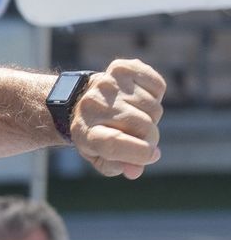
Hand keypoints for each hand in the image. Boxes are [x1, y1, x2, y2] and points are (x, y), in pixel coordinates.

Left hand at [70, 60, 164, 179]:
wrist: (81, 101)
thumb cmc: (96, 134)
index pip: (114, 144)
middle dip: (150, 138)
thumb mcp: (100, 156)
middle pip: (142, 127)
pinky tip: (137, 98)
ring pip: (153, 108)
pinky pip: (158, 86)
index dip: (138, 153)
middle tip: (141, 137)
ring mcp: (107, 84)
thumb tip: (136, 171)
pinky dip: (155, 95)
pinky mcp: (122, 67)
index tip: (150, 155)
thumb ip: (118, 166)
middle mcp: (93, 106)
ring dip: (151, 117)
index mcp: (85, 133)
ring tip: (133, 116)